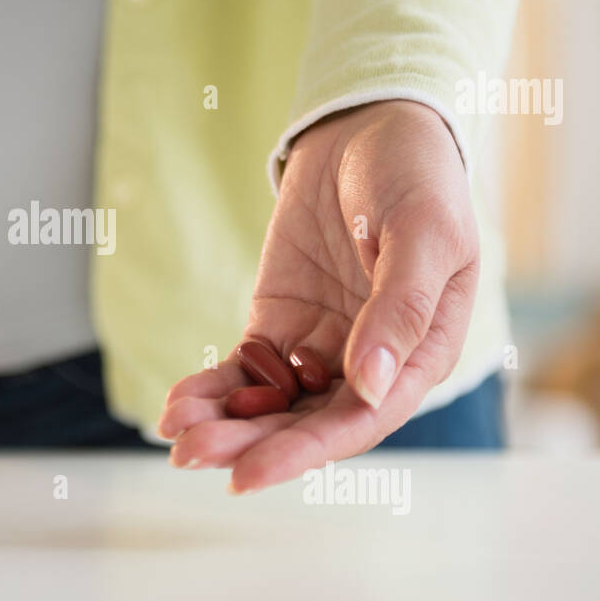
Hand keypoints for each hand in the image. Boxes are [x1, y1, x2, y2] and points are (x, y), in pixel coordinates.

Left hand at [158, 100, 479, 492]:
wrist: (371, 124)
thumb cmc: (417, 175)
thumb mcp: (425, 233)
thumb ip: (401, 309)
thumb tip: (369, 386)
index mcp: (421, 353)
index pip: (360, 420)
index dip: (304, 453)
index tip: (246, 476)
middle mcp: (371, 361)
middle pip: (307, 422)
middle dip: (249, 443)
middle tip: (190, 455)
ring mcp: (323, 343)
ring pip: (273, 403)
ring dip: (225, 423)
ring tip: (174, 434)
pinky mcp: (282, 321)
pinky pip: (246, 367)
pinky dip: (214, 388)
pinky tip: (178, 404)